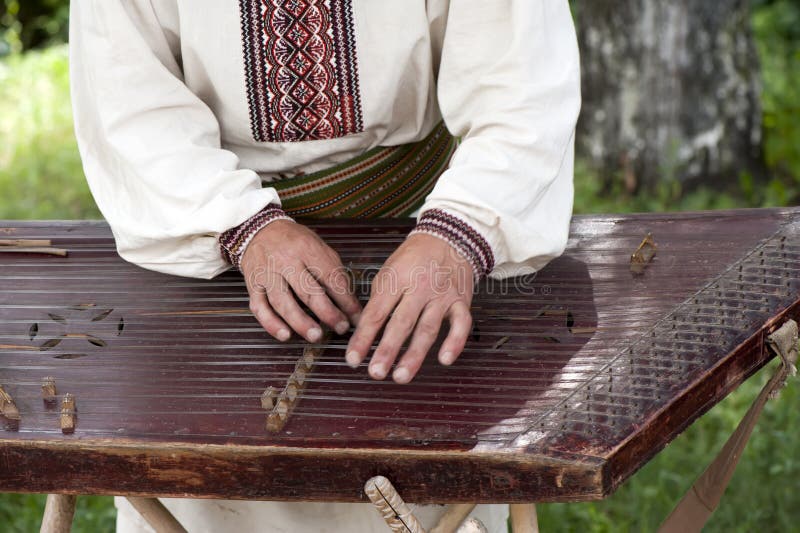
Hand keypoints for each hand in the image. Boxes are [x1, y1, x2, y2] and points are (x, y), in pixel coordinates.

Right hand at [241, 220, 361, 341]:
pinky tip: (285, 335)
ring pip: (282, 301)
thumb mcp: (318, 246)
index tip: (356, 317)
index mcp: (307, 248)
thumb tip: (349, 302)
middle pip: (307, 290)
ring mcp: (267, 274)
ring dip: (300, 322)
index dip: (346, 299)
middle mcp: (286, 261)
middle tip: (341, 328)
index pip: (330, 277)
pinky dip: (271, 324)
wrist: (258, 229)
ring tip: (316, 336)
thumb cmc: (294, 241)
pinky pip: (260, 308)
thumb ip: (332, 271)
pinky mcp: (253, 285)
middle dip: (327, 312)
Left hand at [345, 234, 474, 383]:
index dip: (363, 338)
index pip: (376, 313)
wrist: (449, 237)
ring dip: (414, 355)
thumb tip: (364, 331)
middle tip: (375, 373)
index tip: (352, 359)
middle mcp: (419, 288)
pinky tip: (445, 359)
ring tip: (401, 376)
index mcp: (396, 279)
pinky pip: (461, 324)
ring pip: (428, 328)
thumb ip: (379, 300)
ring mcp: (441, 296)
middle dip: (387, 350)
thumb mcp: (389, 270)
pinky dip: (455, 342)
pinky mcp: (461, 301)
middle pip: (401, 323)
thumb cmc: (414, 257)